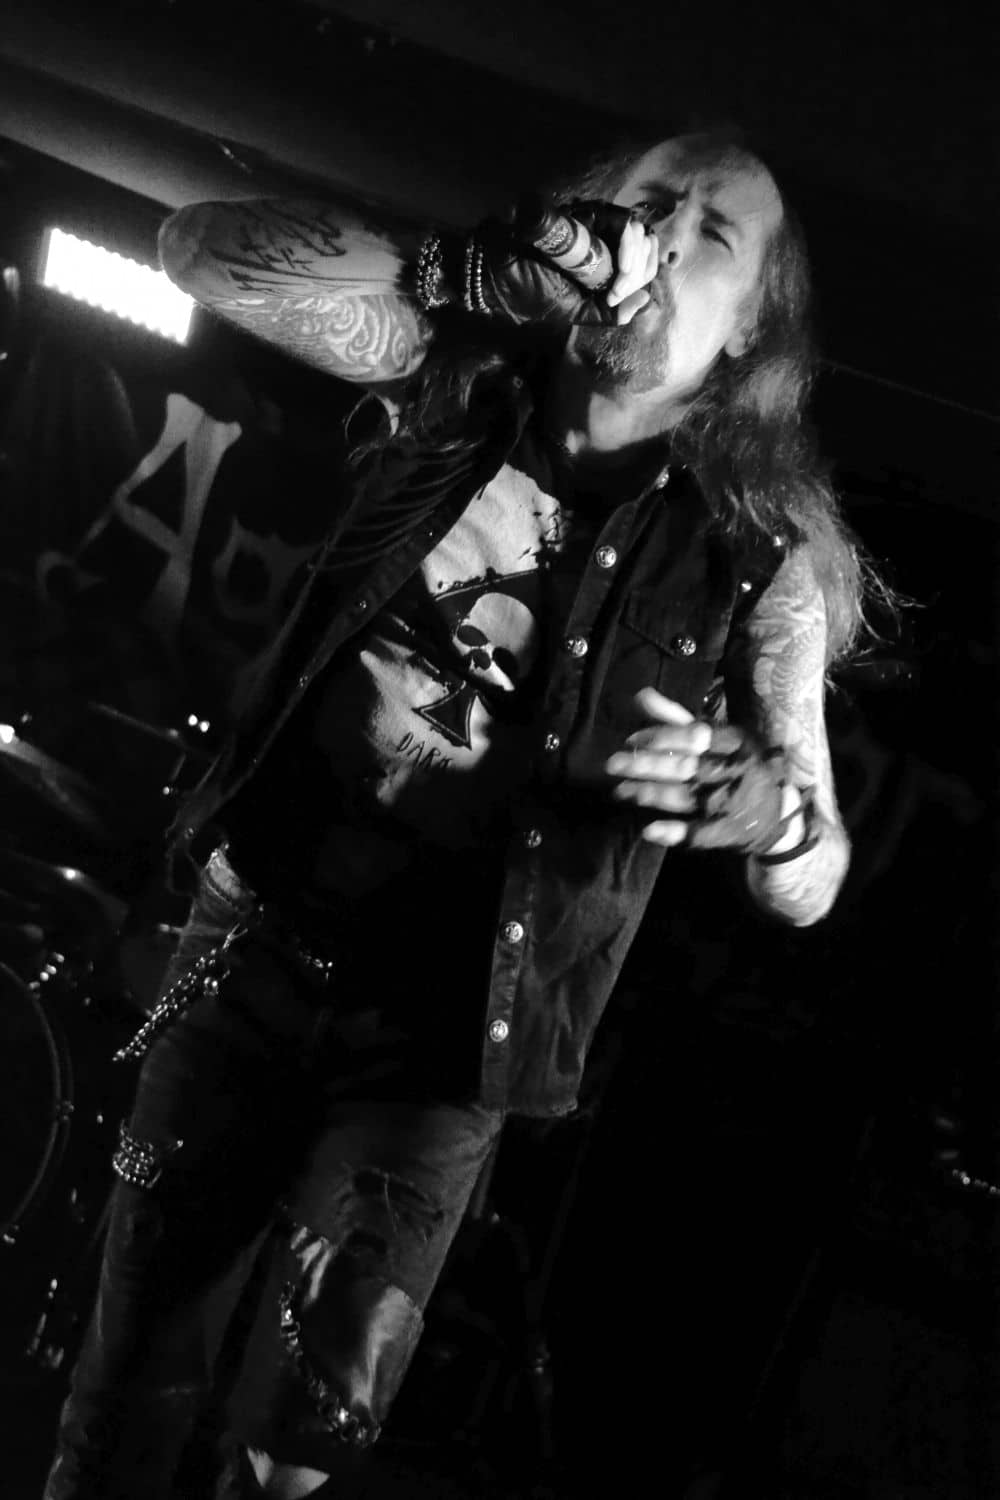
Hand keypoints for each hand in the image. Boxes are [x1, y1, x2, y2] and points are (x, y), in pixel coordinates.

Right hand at [459, 199, 658, 326]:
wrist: (494, 269)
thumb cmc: (527, 293)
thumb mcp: (571, 311)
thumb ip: (606, 312)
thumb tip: (647, 300)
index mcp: (601, 270)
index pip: (640, 267)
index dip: (642, 275)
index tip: (618, 292)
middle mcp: (600, 246)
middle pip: (644, 245)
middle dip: (643, 264)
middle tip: (623, 278)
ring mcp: (592, 227)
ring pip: (636, 230)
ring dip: (636, 251)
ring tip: (623, 268)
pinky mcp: (582, 214)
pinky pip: (617, 219)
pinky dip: (626, 237)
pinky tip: (620, 250)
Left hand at [605, 688, 791, 852]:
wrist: (778, 812)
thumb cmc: (739, 764)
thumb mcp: (718, 736)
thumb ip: (678, 717)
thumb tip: (641, 695)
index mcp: (735, 743)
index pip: (694, 737)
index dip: (660, 737)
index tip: (631, 740)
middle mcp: (734, 771)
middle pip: (684, 767)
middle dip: (645, 765)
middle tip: (613, 764)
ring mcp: (731, 803)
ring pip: (684, 798)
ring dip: (649, 794)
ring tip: (621, 790)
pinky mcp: (727, 831)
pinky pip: (697, 833)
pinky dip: (673, 832)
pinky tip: (649, 830)